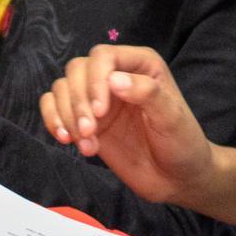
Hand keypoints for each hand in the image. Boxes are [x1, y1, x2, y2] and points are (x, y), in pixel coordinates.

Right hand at [38, 44, 214, 208]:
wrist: (176, 179)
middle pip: (77, 69)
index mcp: (139, 64)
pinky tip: (66, 140)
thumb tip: (114, 80)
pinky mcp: (84, 118)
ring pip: (63, 88)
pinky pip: (53, 106)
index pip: (103, 57)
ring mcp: (97, 97)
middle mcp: (115, 75)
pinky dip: (53, 120)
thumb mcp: (172, 118)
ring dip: (67, 115)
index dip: (95, 80)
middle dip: (78, 101)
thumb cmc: (182, 143)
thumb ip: (146, 94)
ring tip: (86, 144)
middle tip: (89, 132)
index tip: (100, 112)